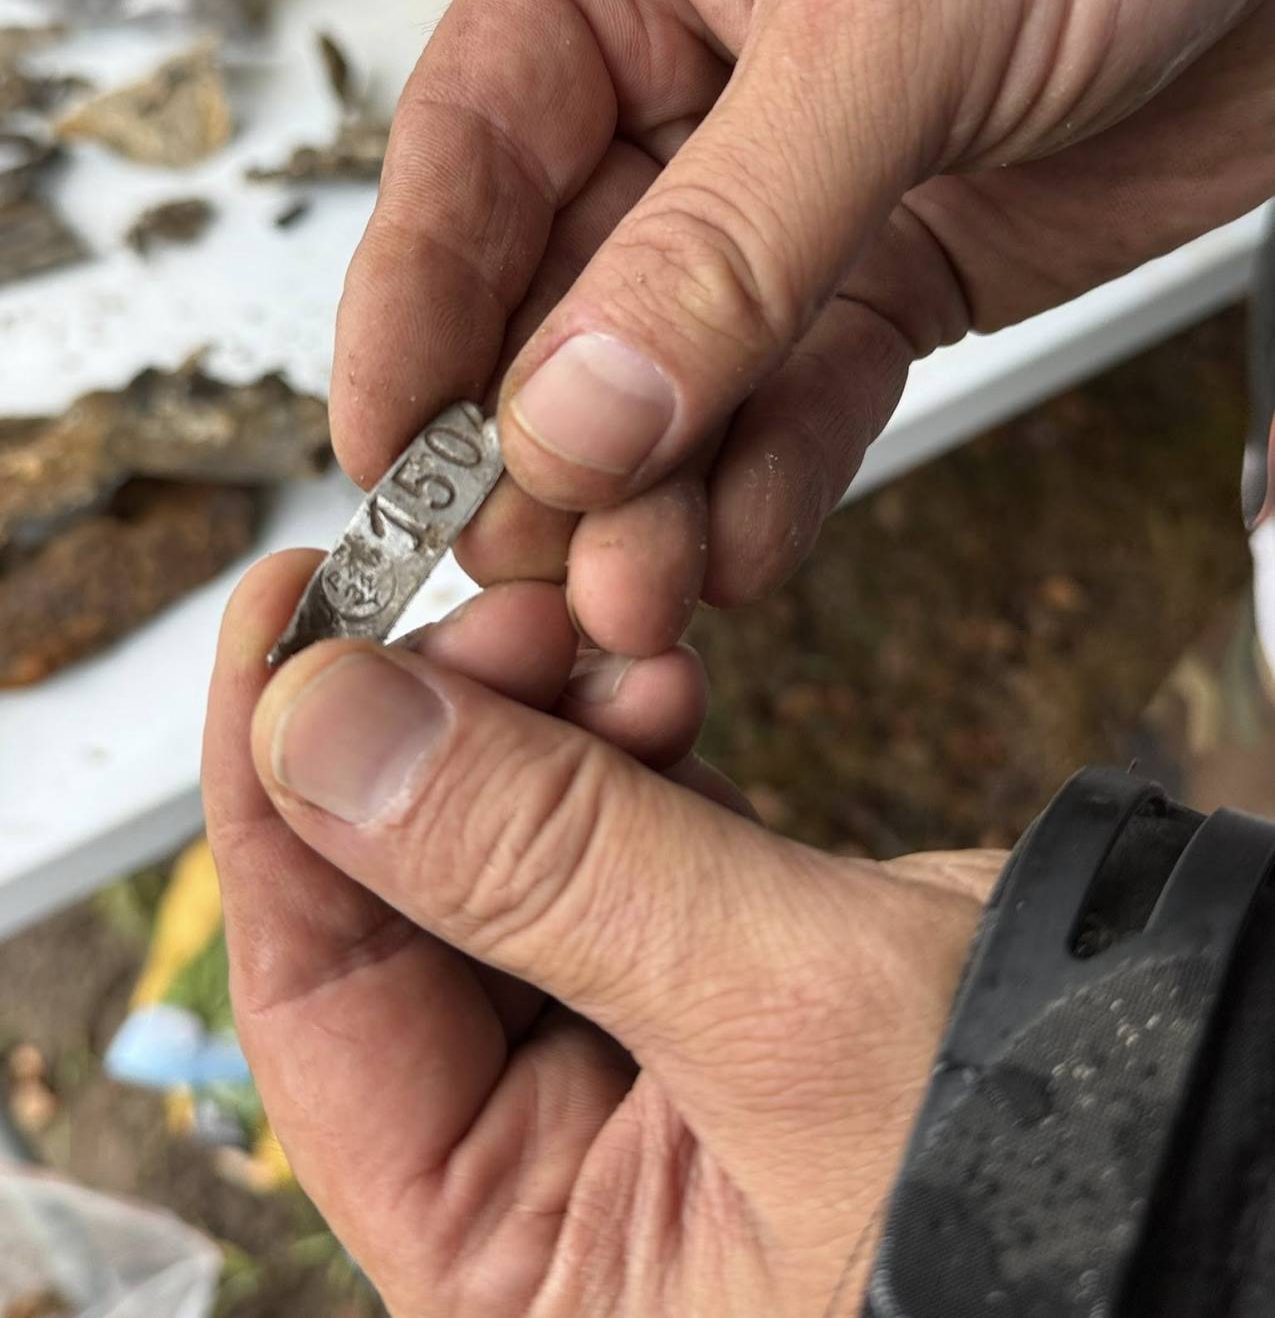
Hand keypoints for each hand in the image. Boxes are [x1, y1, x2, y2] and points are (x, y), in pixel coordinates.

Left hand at [204, 554, 1000, 1317]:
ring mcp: (633, 1070)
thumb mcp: (784, 1020)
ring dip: (546, 722)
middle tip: (497, 610)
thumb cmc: (1060, 1189)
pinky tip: (660, 679)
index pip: (324, 1010)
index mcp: (517, 1272)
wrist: (1236, 1151)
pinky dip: (627, 742)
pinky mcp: (712, 979)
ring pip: (510, 853)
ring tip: (619, 645)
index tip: (278, 631)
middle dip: (442, 737)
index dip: (281, 803)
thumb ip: (545, 867)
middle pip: (407, 914)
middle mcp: (554, 1185)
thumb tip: (322, 728)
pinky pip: (613, 838)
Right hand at [333, 0, 1274, 654]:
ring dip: (648, 494)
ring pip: (671, 377)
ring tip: (638, 592)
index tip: (381, 457)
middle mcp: (676, 92)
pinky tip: (738, 551)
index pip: (462, 159)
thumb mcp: (892, 11)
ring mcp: (779, 202)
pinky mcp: (884, 282)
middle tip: (529, 563)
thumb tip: (574, 410)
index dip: (410, 316)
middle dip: (537, 439)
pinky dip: (767, 485)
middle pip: (553, 294)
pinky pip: (799, 403)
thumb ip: (733, 230)